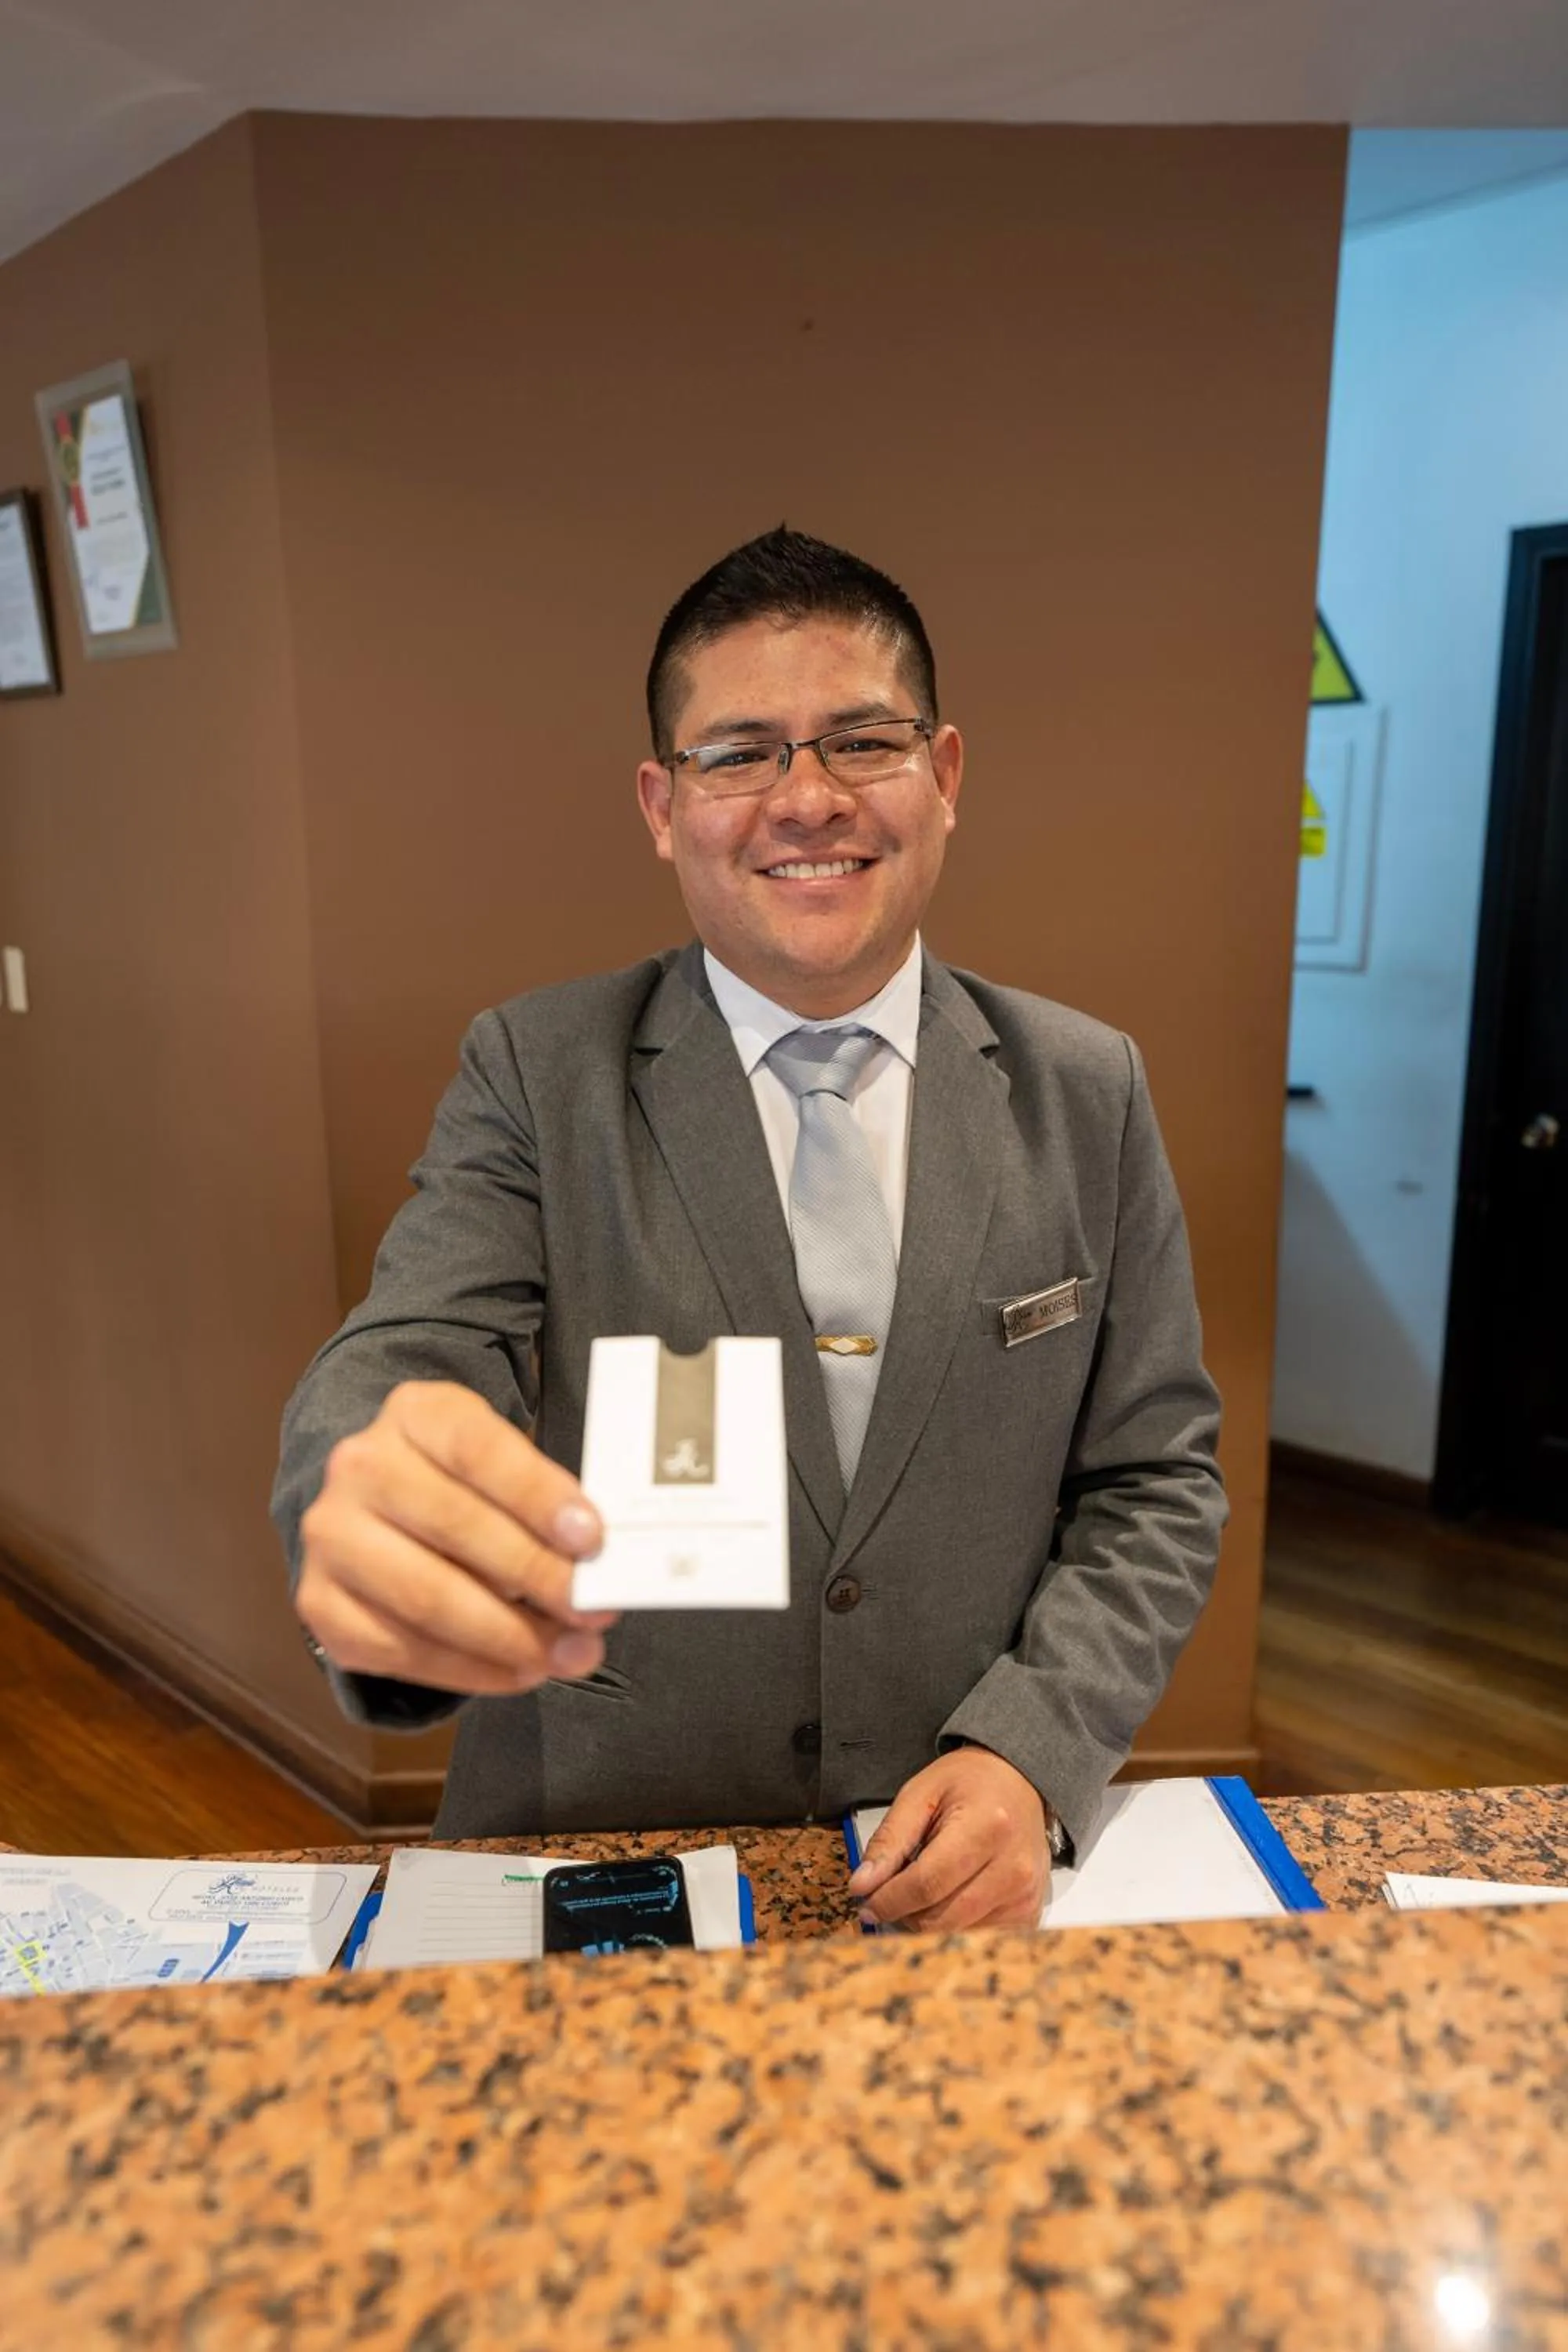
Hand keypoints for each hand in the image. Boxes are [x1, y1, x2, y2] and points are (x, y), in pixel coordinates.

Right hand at [296, 1381, 614, 1695]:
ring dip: (510, 1637)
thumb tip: (595, 1563)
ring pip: (426, 1597)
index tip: (593, 1540)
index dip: (536, 1496)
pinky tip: (521, 1672)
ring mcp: (331, 1537)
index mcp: (415, 1414)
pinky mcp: (320, 1603)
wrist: (379, 1505)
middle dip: (536, 1577)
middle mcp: (360, 1467)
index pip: (477, 1450)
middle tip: (594, 1615)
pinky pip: (401, 1649)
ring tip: (570, 1656)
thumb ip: (542, 1500)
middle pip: (455, 1526)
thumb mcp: (501, 1461)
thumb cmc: (463, 1483)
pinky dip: (471, 1670)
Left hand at [847, 1746, 1051, 1931]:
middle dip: (903, 1913)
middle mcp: (1013, 1866)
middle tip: (889, 1896)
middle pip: (940, 1917)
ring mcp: (1024, 1895)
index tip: (865, 1903)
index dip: (889, 1900)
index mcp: (987, 1826)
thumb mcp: (919, 1795)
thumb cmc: (968, 1783)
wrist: (1018, 1782)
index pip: (926, 1884)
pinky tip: (948, 1898)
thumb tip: (862, 1886)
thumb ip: (889, 1841)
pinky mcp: (1029, 1913)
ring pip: (956, 1933)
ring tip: (922, 1889)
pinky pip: (978, 1937)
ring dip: (927, 1921)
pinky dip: (953, 1925)